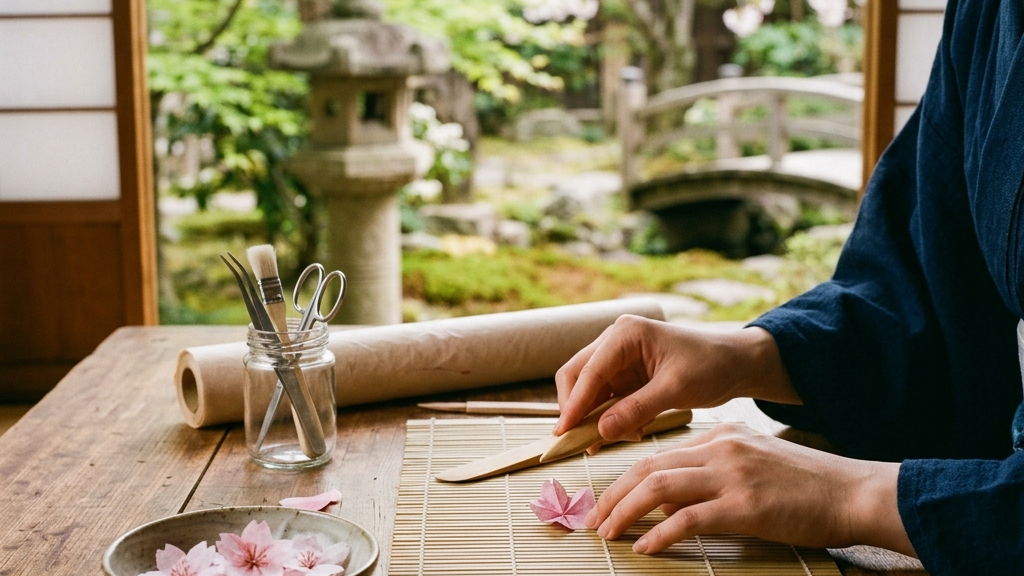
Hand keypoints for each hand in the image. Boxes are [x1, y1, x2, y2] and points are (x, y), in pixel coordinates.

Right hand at [553, 315, 798, 440]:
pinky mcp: (625, 376)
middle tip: (580, 441)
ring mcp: (618, 359)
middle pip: (577, 377)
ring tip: (621, 438)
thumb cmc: (711, 366)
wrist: (734, 364)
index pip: (588, 372)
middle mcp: (614, 341)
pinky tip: (626, 434)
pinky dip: (608, 418)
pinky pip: (604, 400)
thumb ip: (636, 409)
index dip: (574, 404)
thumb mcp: (676, 389)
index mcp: (625, 334)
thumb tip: (600, 431)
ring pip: (588, 391)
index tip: (564, 433)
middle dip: (577, 410)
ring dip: (595, 417)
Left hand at [587, 424, 915, 556]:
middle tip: (594, 519)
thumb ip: (711, 474)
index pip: (660, 455)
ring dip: (626, 511)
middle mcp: (721, 448)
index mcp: (721, 436)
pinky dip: (660, 533)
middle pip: (650, 467)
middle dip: (614, 494)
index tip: (606, 500)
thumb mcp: (753, 465)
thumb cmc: (807, 486)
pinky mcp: (745, 506)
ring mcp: (732, 475)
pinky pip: (688, 518)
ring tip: (608, 533)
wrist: (853, 492)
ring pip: (660, 487)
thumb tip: (668, 500)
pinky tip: (646, 547)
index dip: (626, 479)